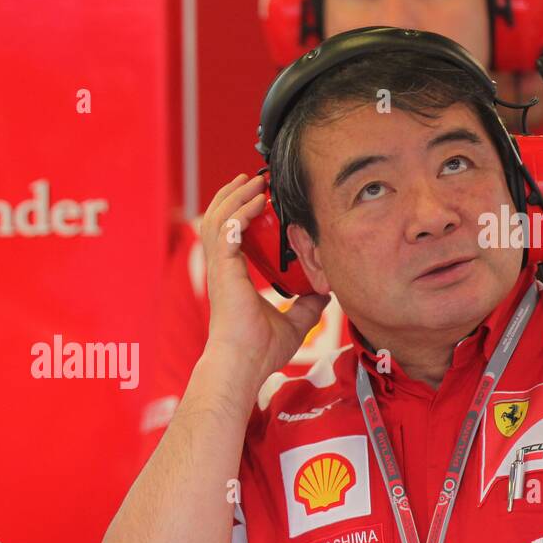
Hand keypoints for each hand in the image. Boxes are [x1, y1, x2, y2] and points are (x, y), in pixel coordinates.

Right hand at [200, 174, 330, 389]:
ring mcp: (220, 268)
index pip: (230, 236)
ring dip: (235, 197)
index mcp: (232, 277)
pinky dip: (240, 212)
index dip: (239, 213)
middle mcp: (222, 269)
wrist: (243, 362)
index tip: (256, 198)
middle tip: (251, 180)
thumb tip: (325, 295)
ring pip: (218, 219)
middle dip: (233, 196)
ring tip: (252, 181)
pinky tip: (256, 202)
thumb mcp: (294, 323)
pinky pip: (227, 230)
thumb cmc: (260, 350)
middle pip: (218, 220)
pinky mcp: (223, 270)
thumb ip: (307, 307)